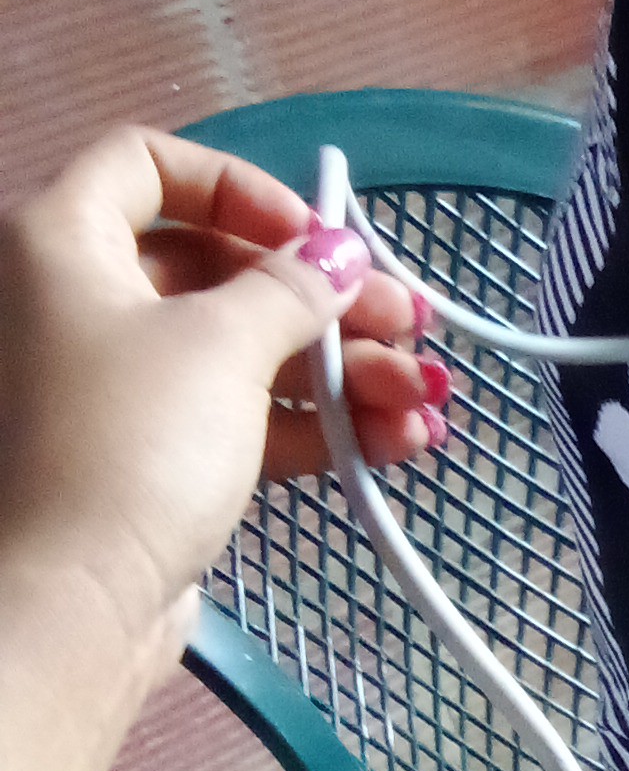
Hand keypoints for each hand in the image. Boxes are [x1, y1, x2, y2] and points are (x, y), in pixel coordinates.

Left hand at [0, 125, 440, 689]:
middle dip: (330, 302)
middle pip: (217, 268)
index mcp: (61, 242)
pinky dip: (313, 426)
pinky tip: (397, 445)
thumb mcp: (223, 344)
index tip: (312, 240)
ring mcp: (109, 388)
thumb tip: (340, 255)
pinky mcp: (144, 460)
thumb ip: (293, 286)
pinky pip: (237, 418)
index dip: (241, 188)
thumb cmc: (132, 444)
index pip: (149, 164)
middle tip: (413, 328)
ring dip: (343, 372)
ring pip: (241, 351)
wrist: (69, 606)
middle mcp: (74, 303)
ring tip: (426, 402)